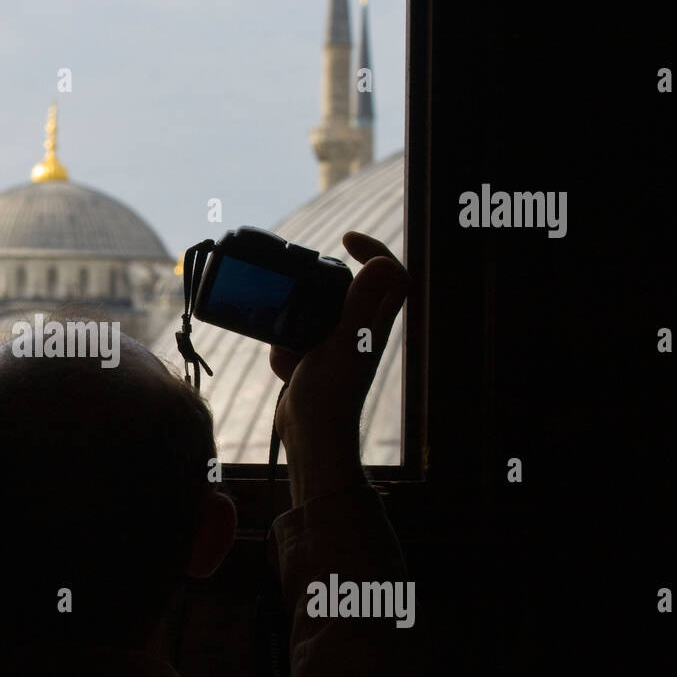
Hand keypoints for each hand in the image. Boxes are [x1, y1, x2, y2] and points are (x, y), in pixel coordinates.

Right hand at [270, 231, 408, 498]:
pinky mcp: (313, 362)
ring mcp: (335, 347)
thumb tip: (381, 263)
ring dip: (293, 327)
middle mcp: (359, 331)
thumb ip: (361, 303)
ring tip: (291, 349)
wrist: (310, 434)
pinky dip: (284, 352)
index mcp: (374, 322)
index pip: (392, 274)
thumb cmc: (331, 392)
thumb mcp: (345, 341)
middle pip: (344, 291)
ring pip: (311, 317)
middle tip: (297, 293)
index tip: (345, 242)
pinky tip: (286, 369)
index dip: (375, 251)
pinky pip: (293, 342)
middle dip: (315, 293)